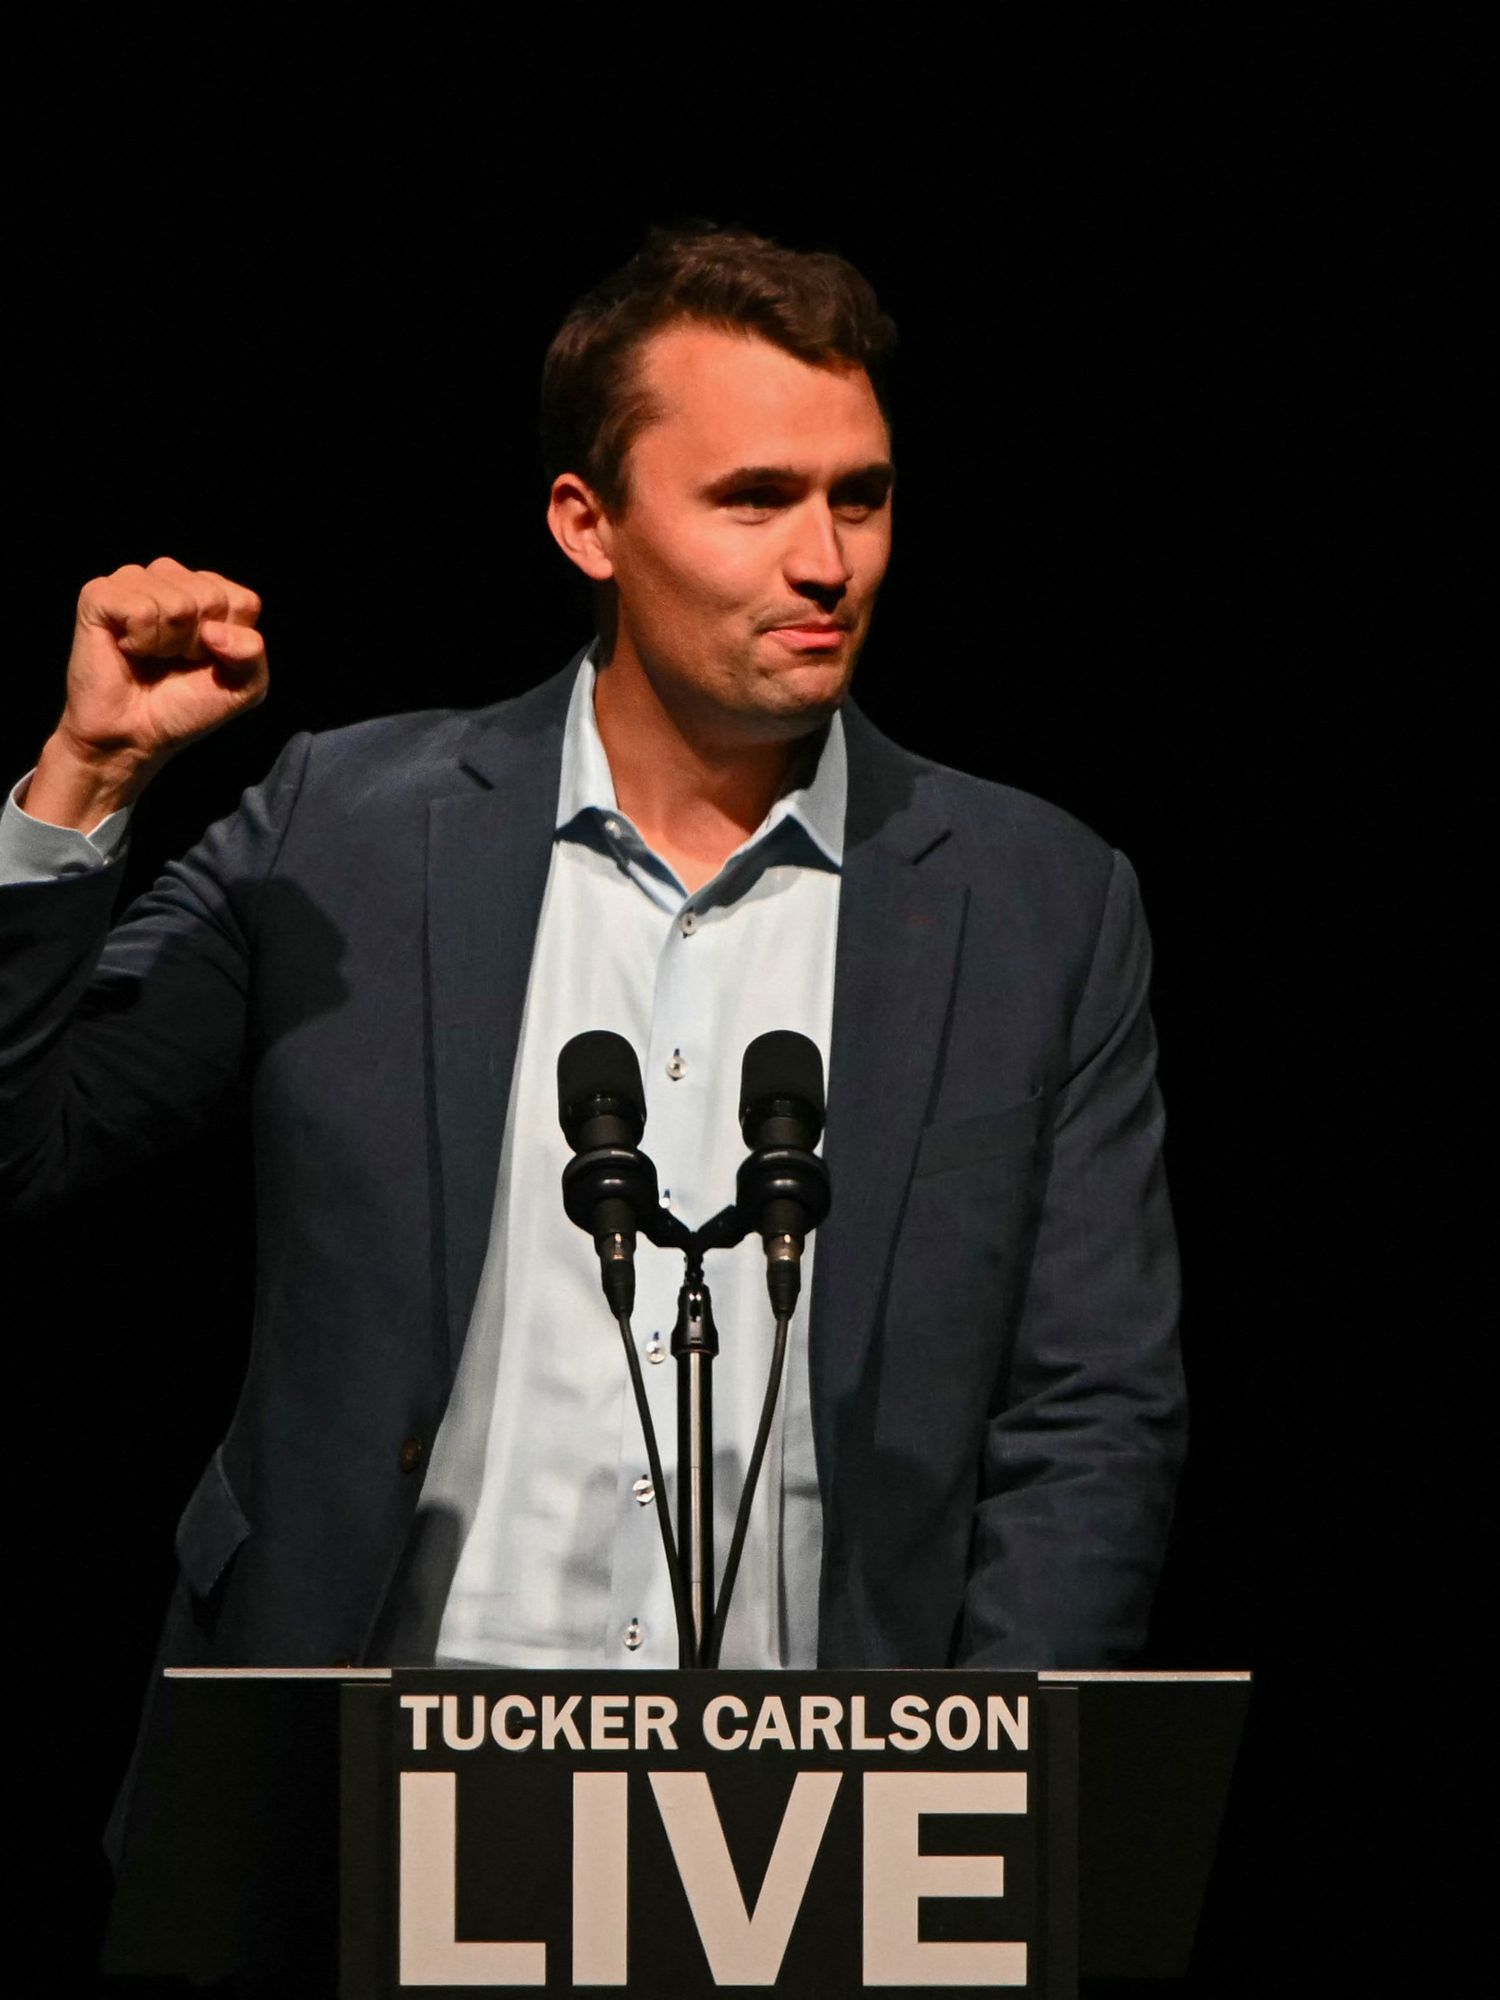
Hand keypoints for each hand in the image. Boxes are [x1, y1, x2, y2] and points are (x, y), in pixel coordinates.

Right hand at [27, 556, 268, 828]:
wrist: (135, 735)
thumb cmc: (185, 706)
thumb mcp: (243, 686)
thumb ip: (252, 653)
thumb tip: (215, 630)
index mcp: (208, 591)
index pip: (243, 601)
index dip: (230, 642)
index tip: (206, 661)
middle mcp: (171, 577)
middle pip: (211, 598)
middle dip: (197, 643)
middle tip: (174, 661)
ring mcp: (133, 581)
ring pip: (177, 604)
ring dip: (168, 644)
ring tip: (151, 656)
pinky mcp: (99, 595)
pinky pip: (141, 610)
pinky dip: (141, 641)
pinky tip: (128, 649)